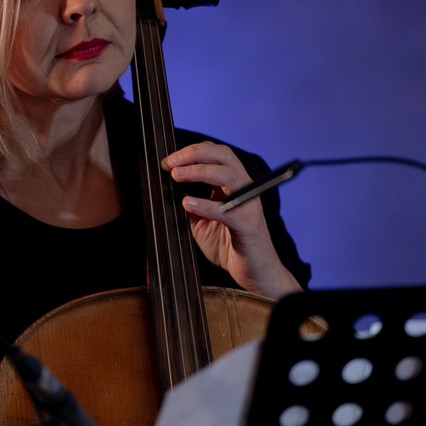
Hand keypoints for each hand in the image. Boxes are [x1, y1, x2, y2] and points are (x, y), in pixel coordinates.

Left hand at [161, 141, 301, 299]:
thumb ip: (192, 206)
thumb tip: (171, 191)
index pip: (216, 154)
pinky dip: (205, 205)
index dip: (192, 152)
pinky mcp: (248, 225)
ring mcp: (248, 205)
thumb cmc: (230, 247)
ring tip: (178, 176)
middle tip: (171, 163)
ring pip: (227, 175)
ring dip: (199, 171)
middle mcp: (244, 189)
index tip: (170, 160)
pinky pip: (227, 210)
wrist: (255, 273)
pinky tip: (188, 204)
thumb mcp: (203, 222)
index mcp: (233, 185)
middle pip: (223, 156)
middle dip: (194, 154)